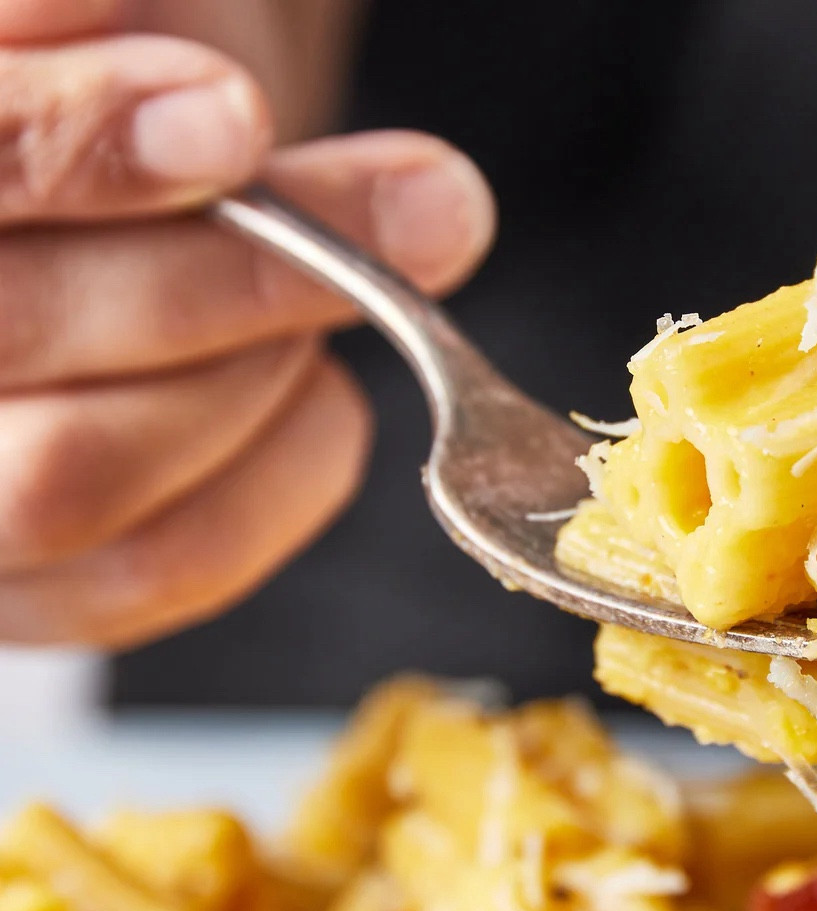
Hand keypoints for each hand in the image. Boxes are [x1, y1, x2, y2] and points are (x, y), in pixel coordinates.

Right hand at [0, 0, 494, 646]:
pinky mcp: (39, 596)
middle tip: (424, 208)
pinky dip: (288, 473)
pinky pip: (167, 566)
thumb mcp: (106, 32)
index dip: (77, 144)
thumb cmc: (110, 117)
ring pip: (78, 476)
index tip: (237, 117)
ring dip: (258, 374)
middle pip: (12, 332)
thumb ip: (89, 24)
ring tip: (339, 294)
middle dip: (234, 276)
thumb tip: (130, 40)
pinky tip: (328, 394)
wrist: (117, 224)